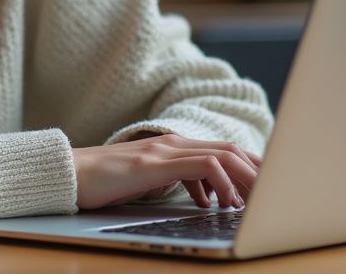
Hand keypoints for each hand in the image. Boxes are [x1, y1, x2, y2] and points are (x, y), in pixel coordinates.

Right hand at [72, 134, 261, 210]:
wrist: (68, 174)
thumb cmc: (105, 181)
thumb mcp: (150, 181)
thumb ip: (179, 182)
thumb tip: (208, 198)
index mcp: (174, 147)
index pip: (224, 150)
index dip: (252, 166)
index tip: (270, 186)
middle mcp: (173, 144)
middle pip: (231, 150)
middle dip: (258, 171)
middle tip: (277, 194)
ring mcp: (163, 151)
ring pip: (222, 155)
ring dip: (246, 177)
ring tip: (257, 201)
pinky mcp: (153, 164)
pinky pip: (200, 166)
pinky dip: (219, 182)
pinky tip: (223, 201)